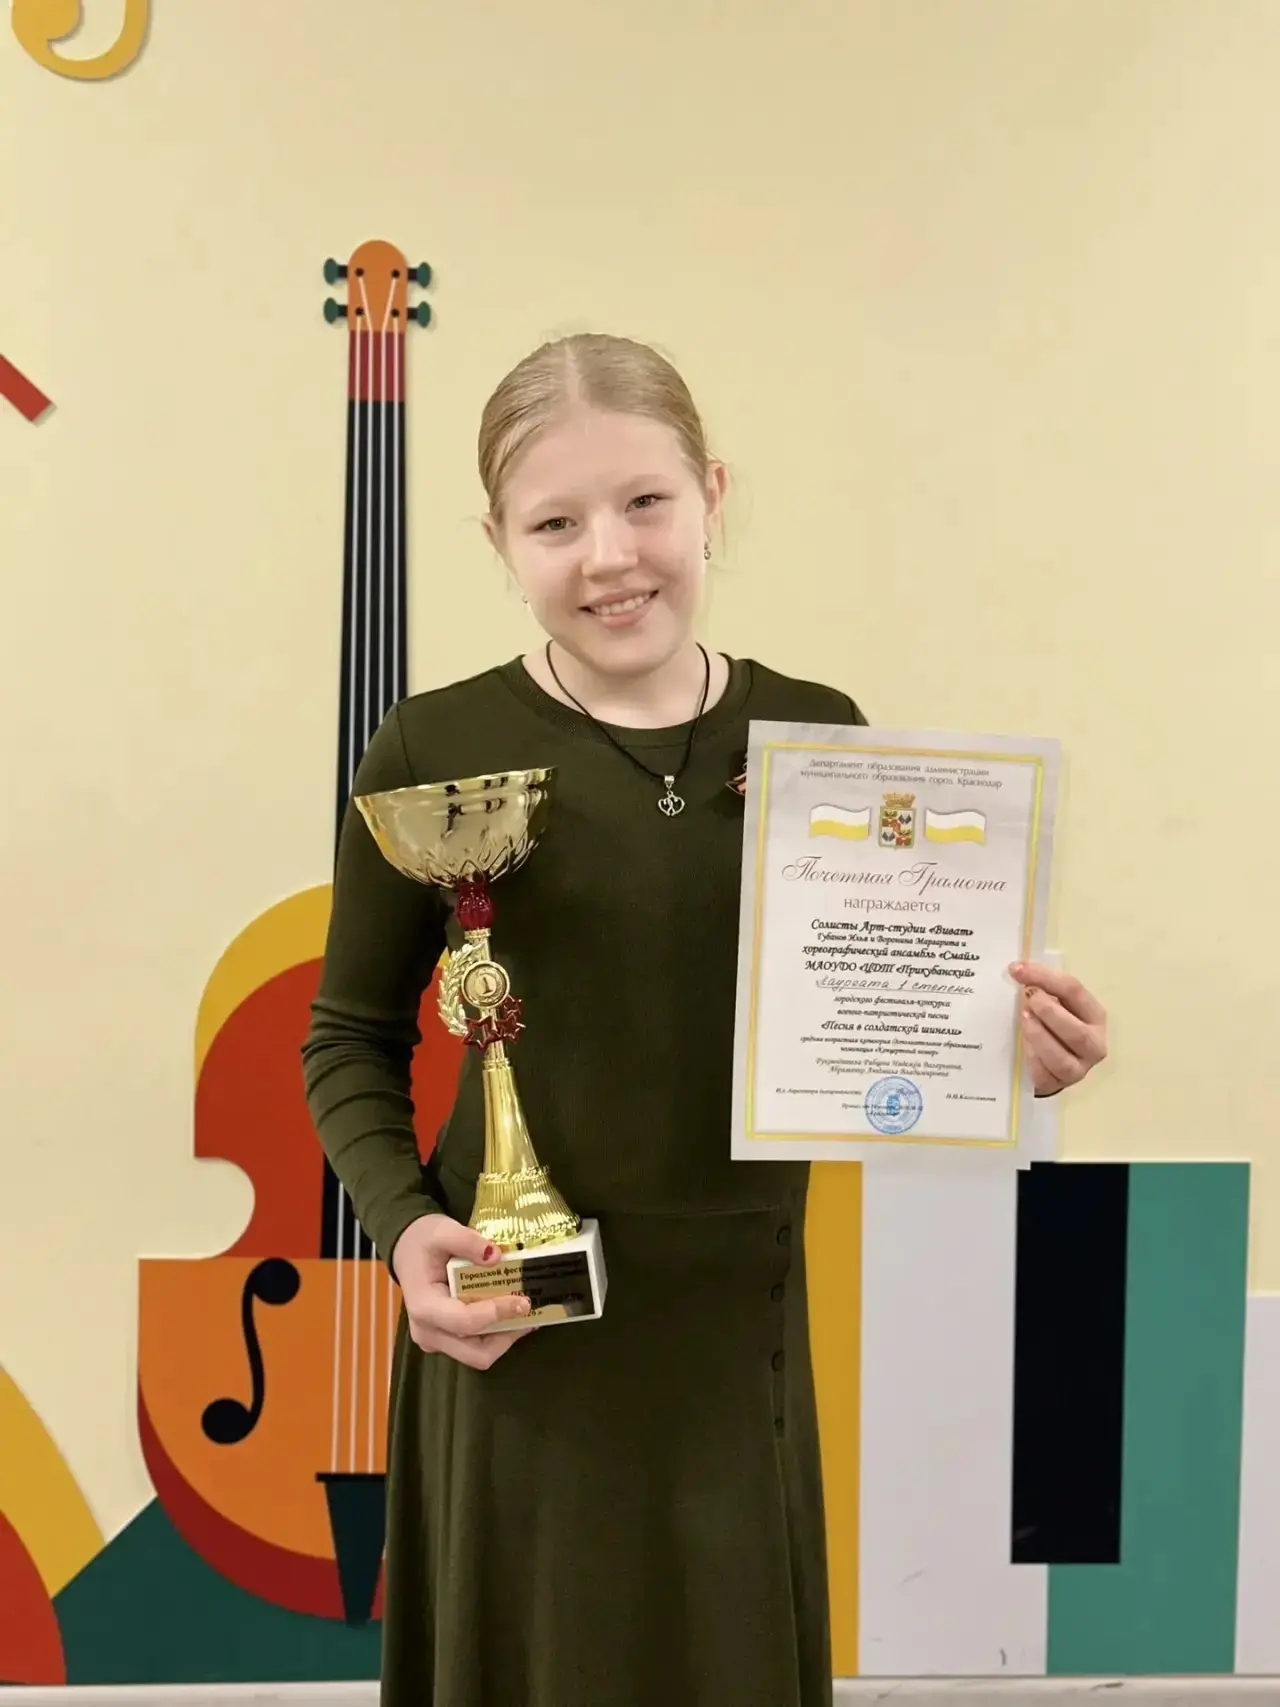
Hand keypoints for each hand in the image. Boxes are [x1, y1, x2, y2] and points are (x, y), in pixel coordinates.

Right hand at [391, 1214, 533, 1369]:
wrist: (407, 1251)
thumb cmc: (422, 1241)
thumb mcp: (442, 1230)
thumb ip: (468, 1241)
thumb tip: (497, 1257)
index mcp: (424, 1307)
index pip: (464, 1322)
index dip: (496, 1314)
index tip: (522, 1302)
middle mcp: (428, 1332)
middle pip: (474, 1353)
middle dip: (506, 1336)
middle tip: (528, 1310)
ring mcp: (436, 1340)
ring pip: (478, 1355)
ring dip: (505, 1337)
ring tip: (525, 1312)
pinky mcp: (446, 1340)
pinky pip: (475, 1346)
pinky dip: (497, 1334)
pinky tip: (511, 1313)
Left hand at [1009, 961, 1107, 1095]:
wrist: (1048, 1062)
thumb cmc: (1050, 1025)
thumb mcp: (1051, 1004)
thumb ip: (1042, 988)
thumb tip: (1018, 971)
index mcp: (1094, 1015)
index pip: (1074, 991)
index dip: (1044, 977)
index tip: (1017, 969)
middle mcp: (1094, 1044)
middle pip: (1077, 1031)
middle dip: (1049, 1012)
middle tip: (1027, 997)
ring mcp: (1079, 1068)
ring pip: (1061, 1057)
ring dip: (1039, 1035)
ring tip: (1023, 1018)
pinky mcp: (1059, 1083)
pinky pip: (1044, 1072)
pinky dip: (1032, 1057)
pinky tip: (1022, 1045)